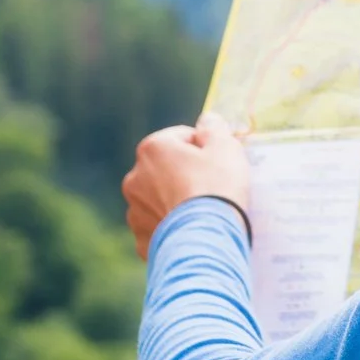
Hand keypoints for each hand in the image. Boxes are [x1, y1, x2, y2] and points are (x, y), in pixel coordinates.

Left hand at [123, 112, 250, 258]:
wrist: (208, 239)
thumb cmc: (218, 187)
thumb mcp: (225, 147)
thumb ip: (214, 127)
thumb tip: (207, 119)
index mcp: (152, 149)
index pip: (182, 137)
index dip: (205, 147)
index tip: (219, 162)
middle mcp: (134, 177)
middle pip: (167, 169)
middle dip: (185, 174)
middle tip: (212, 187)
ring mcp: (135, 211)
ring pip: (159, 200)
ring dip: (176, 201)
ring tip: (203, 213)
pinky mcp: (141, 239)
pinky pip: (159, 228)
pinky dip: (173, 228)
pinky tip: (192, 231)